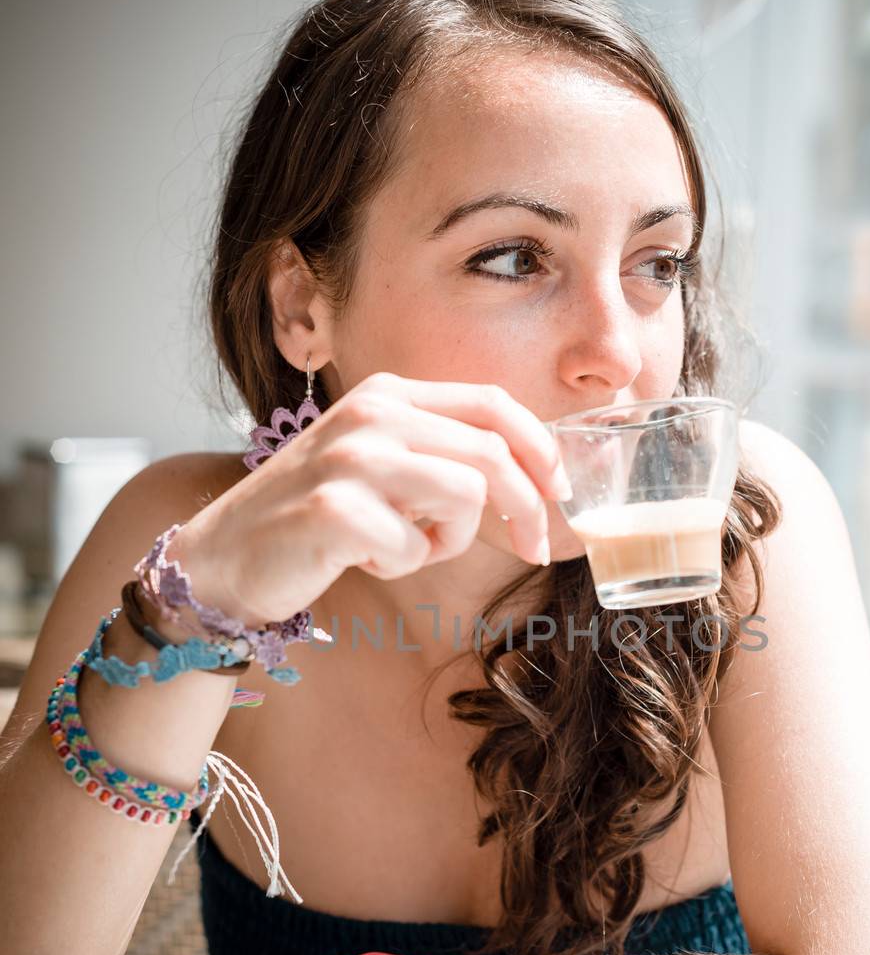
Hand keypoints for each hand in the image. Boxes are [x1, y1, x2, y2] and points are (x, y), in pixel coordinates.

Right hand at [173, 374, 571, 628]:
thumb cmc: (313, 518)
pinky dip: (400, 563)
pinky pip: (416, 547)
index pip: (493, 404)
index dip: (542, 449)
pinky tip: (358, 556)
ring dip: (447, 540)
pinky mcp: (335, 508)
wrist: (222, 558)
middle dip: (528, 509)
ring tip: (400, 544)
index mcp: (387, 392)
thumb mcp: (380, 465)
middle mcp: (372, 412)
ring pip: (465, 498)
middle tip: (534, 550)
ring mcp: (352, 457)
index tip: (561, 493)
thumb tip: (537, 481)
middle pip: (493, 454)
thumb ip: (440, 456)